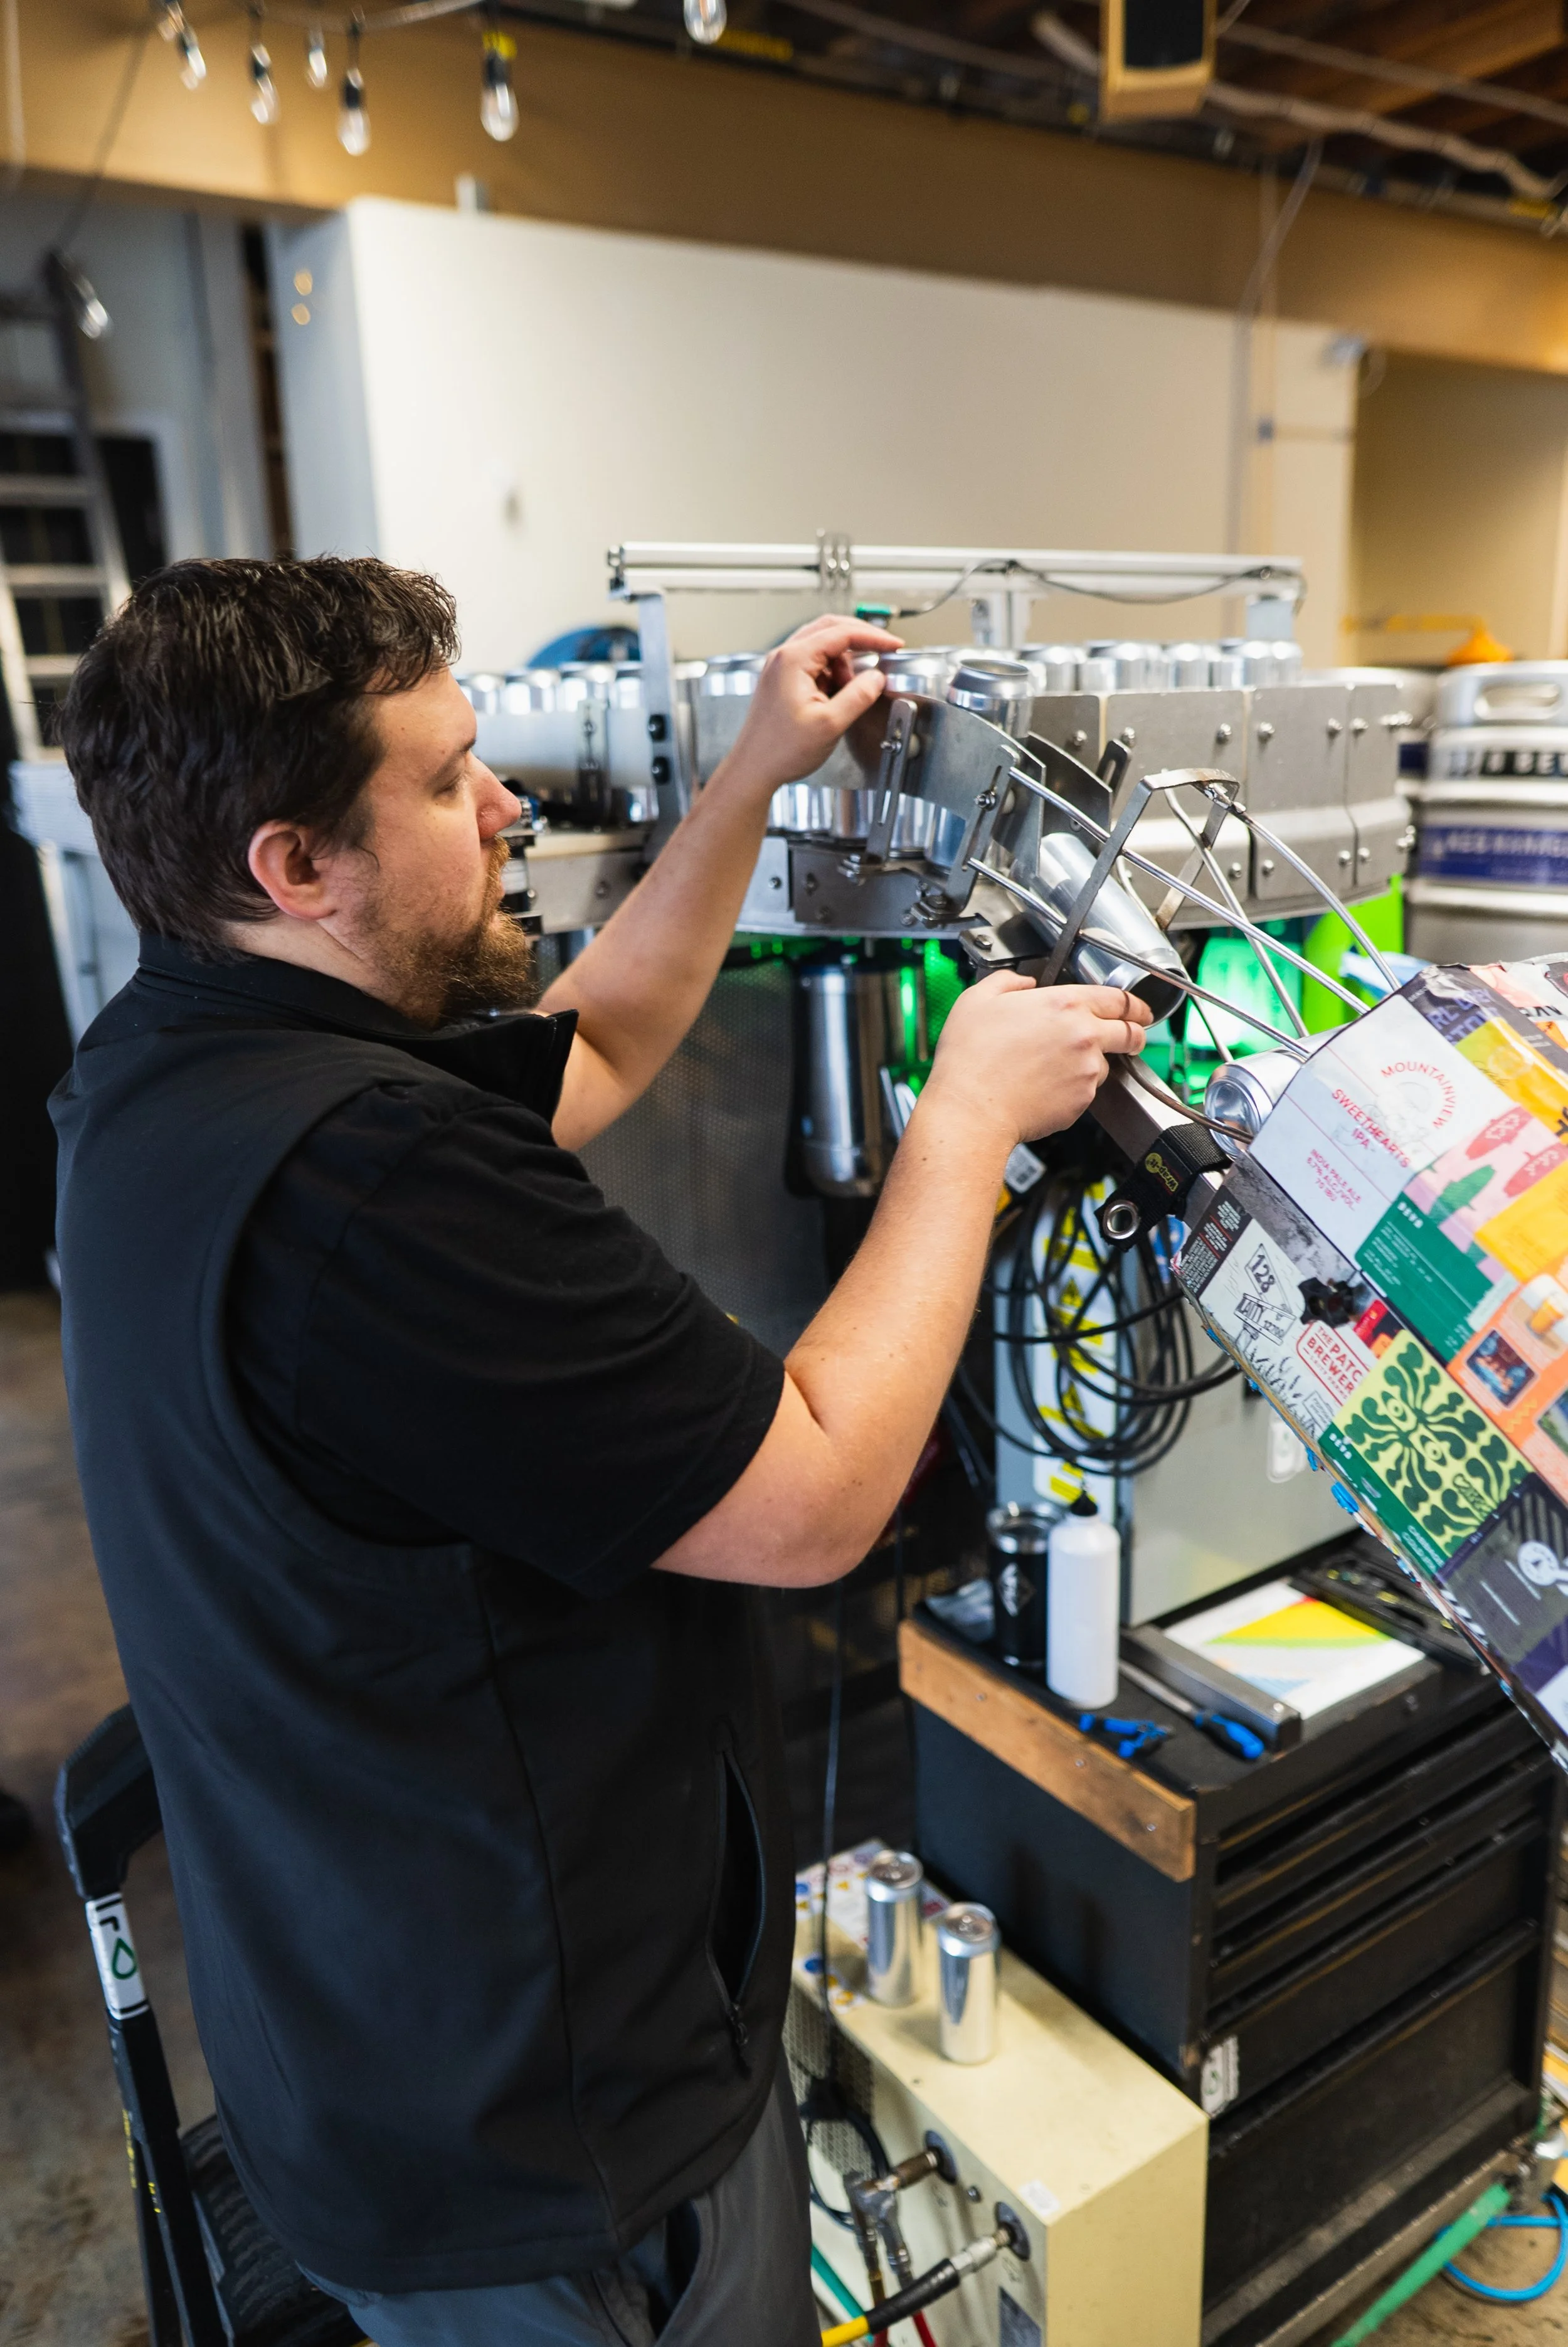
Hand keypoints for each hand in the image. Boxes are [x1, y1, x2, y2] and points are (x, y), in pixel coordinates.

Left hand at [720, 615, 903, 794]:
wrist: (754, 769)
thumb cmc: (780, 750)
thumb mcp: (830, 724)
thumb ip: (859, 696)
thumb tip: (877, 677)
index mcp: (793, 659)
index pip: (841, 633)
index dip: (873, 637)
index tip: (893, 645)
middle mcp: (783, 657)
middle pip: (830, 629)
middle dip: (860, 639)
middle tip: (884, 651)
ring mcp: (781, 667)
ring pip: (822, 646)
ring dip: (845, 661)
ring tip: (853, 689)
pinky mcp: (783, 680)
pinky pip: (814, 664)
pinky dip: (832, 672)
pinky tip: (838, 694)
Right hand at [920, 976, 1152, 1149]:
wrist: (971, 1109)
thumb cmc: (970, 1059)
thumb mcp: (978, 1000)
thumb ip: (1008, 981)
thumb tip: (1023, 982)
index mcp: (1065, 1004)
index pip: (1119, 999)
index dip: (1134, 1004)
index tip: (1137, 1010)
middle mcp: (1085, 1036)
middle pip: (1131, 1033)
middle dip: (1135, 1033)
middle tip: (1130, 1035)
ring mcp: (1087, 1071)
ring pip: (1106, 1064)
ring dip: (1094, 1063)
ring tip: (1058, 1067)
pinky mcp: (1082, 1100)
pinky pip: (1087, 1090)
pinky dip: (1074, 1087)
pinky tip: (1046, 1086)